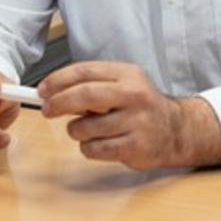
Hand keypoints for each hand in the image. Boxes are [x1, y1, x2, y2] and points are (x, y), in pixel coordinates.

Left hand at [38, 61, 220, 169]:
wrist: (177, 130)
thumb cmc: (142, 106)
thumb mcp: (124, 84)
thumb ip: (94, 84)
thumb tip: (53, 91)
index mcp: (128, 75)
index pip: (85, 71)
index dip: (58, 80)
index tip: (43, 90)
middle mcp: (134, 95)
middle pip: (84, 95)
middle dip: (59, 103)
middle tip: (47, 109)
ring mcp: (136, 122)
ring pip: (85, 127)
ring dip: (75, 130)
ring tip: (86, 129)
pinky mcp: (135, 147)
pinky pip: (94, 149)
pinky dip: (88, 148)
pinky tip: (99, 143)